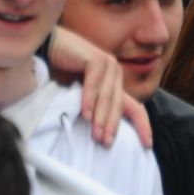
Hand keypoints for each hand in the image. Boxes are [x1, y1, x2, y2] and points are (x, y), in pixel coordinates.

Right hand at [45, 27, 152, 147]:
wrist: (46, 49)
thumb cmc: (61, 74)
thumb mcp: (80, 96)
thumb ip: (93, 109)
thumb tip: (102, 136)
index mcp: (114, 85)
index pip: (134, 107)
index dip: (142, 126)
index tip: (147, 145)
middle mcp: (114, 74)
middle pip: (119, 105)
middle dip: (113, 126)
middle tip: (106, 144)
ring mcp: (107, 64)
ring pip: (107, 97)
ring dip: (101, 118)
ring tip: (97, 136)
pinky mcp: (96, 59)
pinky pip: (94, 84)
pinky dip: (89, 100)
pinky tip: (85, 115)